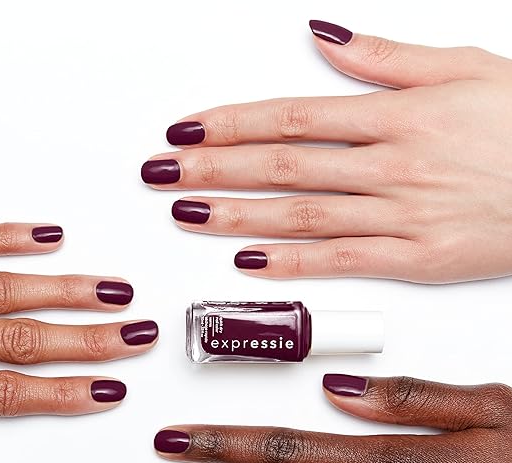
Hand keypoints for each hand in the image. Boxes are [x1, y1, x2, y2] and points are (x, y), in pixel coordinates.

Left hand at [142, 20, 511, 282]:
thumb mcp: (463, 68)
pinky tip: (247, 262)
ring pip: (301, 215)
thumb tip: (322, 35)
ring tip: (185, 215)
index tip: (185, 131)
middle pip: (282, 165)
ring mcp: (399, 216)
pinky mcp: (415, 260)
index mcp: (396, 115)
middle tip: (162, 175)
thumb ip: (386, 57)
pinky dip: (292, 263)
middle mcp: (389, 165)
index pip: (291, 117)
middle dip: (214, 170)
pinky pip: (341, 261)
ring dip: (236, 216)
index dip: (231, 124)